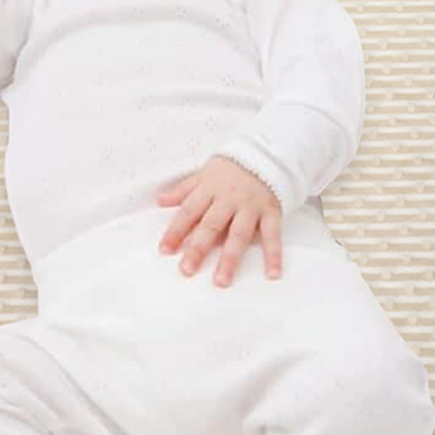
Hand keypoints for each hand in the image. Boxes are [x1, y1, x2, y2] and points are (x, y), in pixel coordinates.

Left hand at [157, 156, 282, 284]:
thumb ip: (183, 190)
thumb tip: (160, 201)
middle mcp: (229, 199)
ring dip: (230, 259)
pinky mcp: (271, 211)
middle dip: (198, 248)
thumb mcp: (204, 173)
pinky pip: (273, 235)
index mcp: (209, 189)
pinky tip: (272, 274)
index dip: (176, 231)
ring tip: (221, 281)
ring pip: (239, 235)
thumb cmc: (231, 168)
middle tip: (187, 270)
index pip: (188, 212)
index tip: (165, 250)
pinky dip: (274, 255)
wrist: (266, 154)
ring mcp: (251, 207)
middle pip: (211, 226)